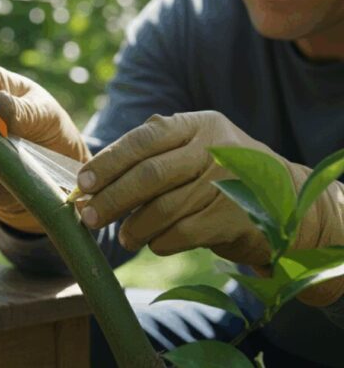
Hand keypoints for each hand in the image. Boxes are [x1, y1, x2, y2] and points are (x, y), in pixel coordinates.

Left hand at [77, 110, 343, 305]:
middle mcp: (214, 148)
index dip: (108, 162)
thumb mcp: (192, 146)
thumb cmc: (219, 174)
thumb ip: (151, 151)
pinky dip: (161, 242)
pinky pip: (184, 233)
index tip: (83, 182)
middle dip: (112, 199)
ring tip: (123, 236)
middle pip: (149, 175)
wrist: (284, 201)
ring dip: (134, 227)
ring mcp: (229, 182)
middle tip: (88, 216)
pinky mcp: (238, 217)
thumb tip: (90, 176)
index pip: (143, 139)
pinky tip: (155, 243)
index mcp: (196, 125)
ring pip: (164, 208)